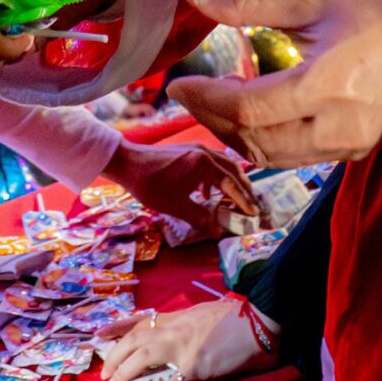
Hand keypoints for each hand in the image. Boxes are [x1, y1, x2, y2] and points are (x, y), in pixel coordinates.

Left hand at [98, 300, 276, 380]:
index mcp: (177, 316)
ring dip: (125, 373)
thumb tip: (171, 329)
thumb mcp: (203, 312)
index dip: (116, 327)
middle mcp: (175, 329)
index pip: (140, 320)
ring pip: (143, 358)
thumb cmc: (235, 317)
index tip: (98, 334)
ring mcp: (183, 347)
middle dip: (115, 355)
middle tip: (105, 372)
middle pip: (134, 340)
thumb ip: (184, 321)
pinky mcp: (196, 366)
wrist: (258, 322)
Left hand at [101, 138, 260, 233]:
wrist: (128, 163)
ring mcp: (197, 148)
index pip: (231, 185)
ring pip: (224, 164)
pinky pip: (212, 162)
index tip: (253, 213)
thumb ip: (199, 218)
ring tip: (236, 198)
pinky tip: (207, 192)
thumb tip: (218, 232)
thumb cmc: (151, 185)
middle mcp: (205, 152)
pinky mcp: (189, 150)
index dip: (244, 201)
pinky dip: (217, 176)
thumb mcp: (176, 206)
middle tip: (252, 204)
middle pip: (233, 170)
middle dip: (244, 188)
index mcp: (204, 164)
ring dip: (232, 181)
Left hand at [164, 0, 381, 166]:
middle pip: (256, 139)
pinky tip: (247, 119)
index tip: (176, 83)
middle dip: (214, 119)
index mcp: (328, 86)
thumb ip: (253, 3)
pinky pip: (295, 158)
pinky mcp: (354, 151)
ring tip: (210, 106)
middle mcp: (338, 127)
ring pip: (272, 156)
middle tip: (187, 94)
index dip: (207, 98)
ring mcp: (349, 146)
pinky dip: (263, 143)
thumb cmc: (381, 8)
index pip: (250, 108)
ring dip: (235, 135)